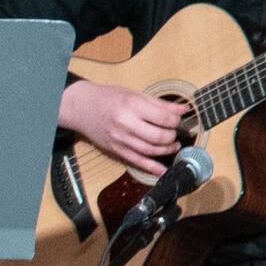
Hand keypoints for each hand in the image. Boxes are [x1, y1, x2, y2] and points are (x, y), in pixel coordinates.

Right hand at [57, 81, 187, 176]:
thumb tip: (184, 110)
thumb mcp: (134, 94)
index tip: (177, 120)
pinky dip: (151, 168)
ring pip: (150, 150)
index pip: (163, 118)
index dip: (175, 121)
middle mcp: (125, 124)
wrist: (82, 107)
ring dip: (166, 150)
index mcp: (132, 106)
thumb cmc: (109, 98)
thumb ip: (160, 104)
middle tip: (174, 132)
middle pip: (158, 136)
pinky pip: (136, 161)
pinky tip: (163, 170)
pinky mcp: (116, 150)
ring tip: (173, 145)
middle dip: (172, 136)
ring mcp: (120, 139)